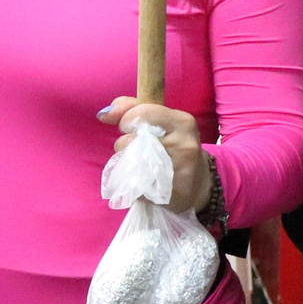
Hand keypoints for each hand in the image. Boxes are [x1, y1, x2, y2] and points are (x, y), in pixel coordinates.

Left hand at [98, 98, 211, 213]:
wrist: (198, 184)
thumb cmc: (173, 145)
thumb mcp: (162, 121)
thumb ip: (132, 108)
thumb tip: (104, 113)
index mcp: (183, 123)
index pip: (142, 113)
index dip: (126, 120)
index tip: (128, 127)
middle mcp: (183, 145)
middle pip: (130, 141)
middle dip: (123, 144)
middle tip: (134, 149)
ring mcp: (177, 172)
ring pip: (128, 164)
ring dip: (125, 164)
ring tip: (137, 165)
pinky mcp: (169, 195)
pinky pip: (133, 187)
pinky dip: (131, 184)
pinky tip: (143, 183)